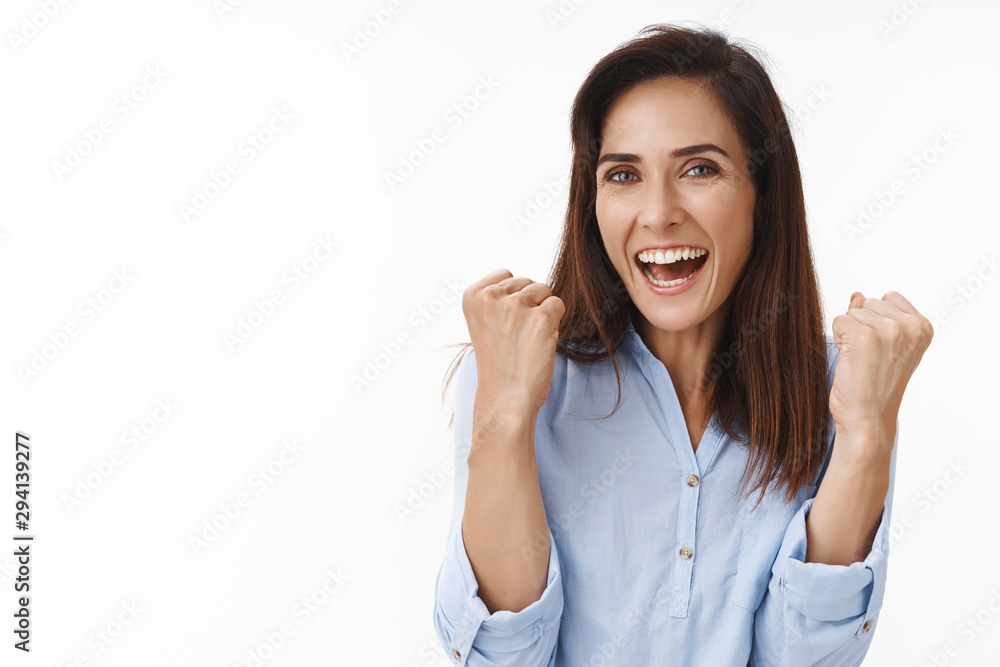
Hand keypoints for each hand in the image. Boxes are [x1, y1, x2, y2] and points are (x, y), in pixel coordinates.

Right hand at [462, 269, 565, 413]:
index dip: (511, 298)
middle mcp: (491, 296)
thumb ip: (497, 299)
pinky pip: (558, 304)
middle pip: (527, 281)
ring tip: (527, 339)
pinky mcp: (541, 318)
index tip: (504, 324)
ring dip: (542, 312)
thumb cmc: (498, 363)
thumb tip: (526, 283)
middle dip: (528, 304)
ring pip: (544, 290)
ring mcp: (516, 306)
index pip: (505, 275)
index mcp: (473, 296)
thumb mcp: (484, 323)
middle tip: (516, 336)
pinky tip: (541, 341)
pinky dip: (555, 322)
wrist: (505, 398)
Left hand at [829, 291, 932, 455]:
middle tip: (869, 359)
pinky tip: (851, 361)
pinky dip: (838, 341)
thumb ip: (874, 316)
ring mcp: (888, 330)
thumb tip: (857, 294)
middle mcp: (910, 326)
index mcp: (922, 327)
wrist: (867, 418)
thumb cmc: (874, 387)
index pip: (888, 297)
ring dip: (849, 336)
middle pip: (868, 303)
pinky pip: (838, 322)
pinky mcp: (864, 336)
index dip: (876, 321)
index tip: (881, 350)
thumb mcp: (884, 347)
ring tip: (861, 362)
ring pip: (851, 313)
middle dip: (862, 327)